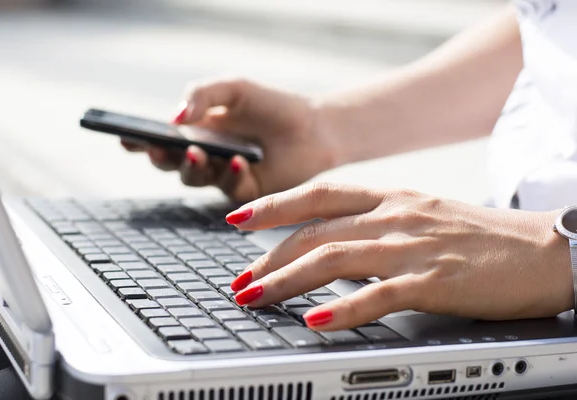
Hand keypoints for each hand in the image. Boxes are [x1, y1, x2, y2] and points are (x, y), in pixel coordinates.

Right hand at [122, 79, 338, 201]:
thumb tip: (173, 118)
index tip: (124, 136)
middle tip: (159, 147)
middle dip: (161, 157)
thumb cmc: (272, 106)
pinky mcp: (245, 193)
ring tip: (199, 151)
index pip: (159, 138)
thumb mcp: (235, 89)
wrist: (315, 127)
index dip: (139, 140)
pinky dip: (230, 175)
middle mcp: (204, 156)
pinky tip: (238, 162)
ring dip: (193, 166)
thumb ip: (203, 95)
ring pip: (195, 179)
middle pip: (170, 163)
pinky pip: (229, 189)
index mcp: (195, 131)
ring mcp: (222, 176)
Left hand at [225, 183, 572, 330]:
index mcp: (392, 197)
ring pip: (333, 258)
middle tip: (239, 281)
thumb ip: (378, 223)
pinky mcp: (435, 281)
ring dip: (286, 280)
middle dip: (268, 257)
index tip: (238, 221)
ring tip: (254, 298)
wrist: (546, 248)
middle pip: (315, 231)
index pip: (319, 192)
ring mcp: (413, 247)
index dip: (273, 205)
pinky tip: (313, 323)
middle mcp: (395, 216)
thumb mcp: (422, 215)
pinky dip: (341, 310)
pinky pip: (378, 295)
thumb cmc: (482, 236)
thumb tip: (333, 241)